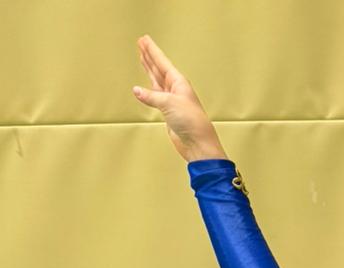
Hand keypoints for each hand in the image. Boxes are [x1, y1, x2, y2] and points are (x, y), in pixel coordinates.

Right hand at [132, 35, 224, 160]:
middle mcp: (176, 89)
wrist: (197, 143)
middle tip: (142, 43)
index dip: (152, 50)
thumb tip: (137, 90)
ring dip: (149, 69)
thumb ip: (151, 96)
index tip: (144, 40)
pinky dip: (148, 89)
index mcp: (179, 82)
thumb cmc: (192, 122)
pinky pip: (155, 95)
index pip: (162, 62)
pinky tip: (142, 86)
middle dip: (150, 56)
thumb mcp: (169, 103)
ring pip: (157, 80)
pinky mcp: (168, 112)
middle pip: (159, 68)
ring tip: (143, 58)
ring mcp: (172, 100)